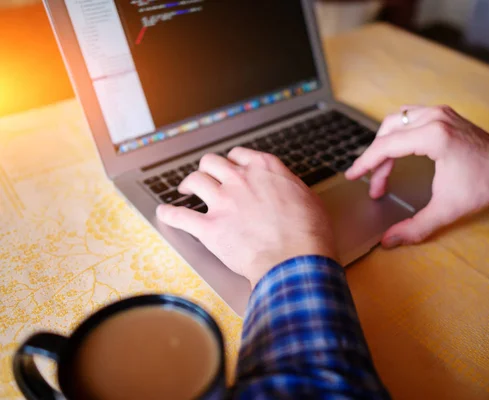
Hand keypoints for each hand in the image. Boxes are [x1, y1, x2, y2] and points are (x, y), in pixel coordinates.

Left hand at [156, 148, 336, 287]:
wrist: (296, 260)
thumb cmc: (309, 233)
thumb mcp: (307, 197)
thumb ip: (288, 186)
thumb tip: (285, 187)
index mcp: (264, 169)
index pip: (238, 155)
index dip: (231, 162)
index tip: (230, 168)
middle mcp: (240, 180)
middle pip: (211, 162)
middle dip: (207, 169)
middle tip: (206, 178)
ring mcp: (223, 202)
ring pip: (194, 180)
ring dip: (187, 184)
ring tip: (185, 190)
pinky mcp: (210, 228)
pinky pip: (180, 216)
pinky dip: (169, 214)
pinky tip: (164, 213)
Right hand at [346, 105, 488, 246]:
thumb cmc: (483, 186)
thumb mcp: (447, 210)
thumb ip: (415, 227)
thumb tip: (389, 241)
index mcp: (434, 137)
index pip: (387, 146)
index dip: (366, 163)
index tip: (353, 175)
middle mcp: (435, 118)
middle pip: (389, 132)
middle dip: (377, 159)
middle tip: (375, 185)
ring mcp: (441, 112)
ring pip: (398, 120)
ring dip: (386, 143)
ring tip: (383, 169)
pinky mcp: (445, 114)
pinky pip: (411, 116)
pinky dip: (399, 132)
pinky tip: (398, 148)